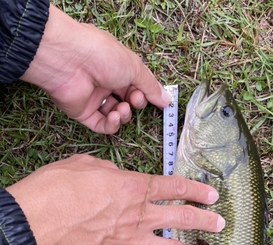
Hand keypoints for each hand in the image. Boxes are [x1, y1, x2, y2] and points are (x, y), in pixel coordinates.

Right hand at [6, 155, 224, 244]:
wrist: (37, 222)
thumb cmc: (57, 188)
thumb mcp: (86, 165)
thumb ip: (111, 172)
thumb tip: (118, 176)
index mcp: (134, 187)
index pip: (176, 187)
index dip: (197, 190)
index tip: (212, 195)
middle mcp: (140, 216)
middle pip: (184, 219)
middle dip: (206, 221)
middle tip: (220, 224)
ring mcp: (132, 242)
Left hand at [21, 5, 170, 133]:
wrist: (70, 61)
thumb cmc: (102, 55)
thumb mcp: (134, 68)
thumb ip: (150, 87)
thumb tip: (166, 100)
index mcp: (117, 68)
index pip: (136, 86)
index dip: (145, 94)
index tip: (155, 100)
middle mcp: (105, 82)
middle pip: (127, 101)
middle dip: (135, 104)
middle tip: (135, 101)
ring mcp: (94, 98)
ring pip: (116, 115)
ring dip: (124, 115)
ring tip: (122, 109)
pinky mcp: (83, 113)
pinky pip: (102, 125)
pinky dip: (112, 125)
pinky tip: (115, 117)